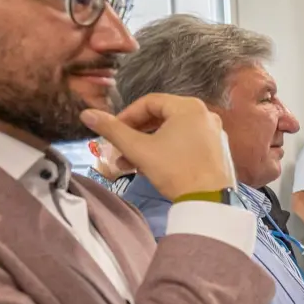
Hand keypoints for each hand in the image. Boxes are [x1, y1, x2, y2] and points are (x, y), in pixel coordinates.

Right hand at [80, 94, 232, 199]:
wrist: (208, 200)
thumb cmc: (174, 170)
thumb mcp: (139, 149)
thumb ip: (112, 130)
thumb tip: (87, 114)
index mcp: (189, 107)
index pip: (149, 102)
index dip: (126, 116)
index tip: (111, 132)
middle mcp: (205, 114)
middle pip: (161, 116)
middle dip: (135, 133)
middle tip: (118, 148)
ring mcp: (213, 131)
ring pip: (172, 131)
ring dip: (147, 144)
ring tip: (128, 162)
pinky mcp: (216, 148)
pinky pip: (186, 141)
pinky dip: (166, 149)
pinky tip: (150, 166)